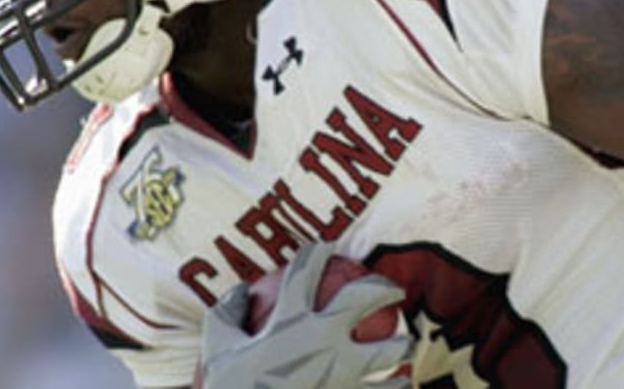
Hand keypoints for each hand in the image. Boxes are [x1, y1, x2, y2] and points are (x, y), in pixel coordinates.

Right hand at [200, 243, 412, 387]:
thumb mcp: (216, 349)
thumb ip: (226, 313)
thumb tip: (241, 290)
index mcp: (289, 320)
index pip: (306, 269)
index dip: (317, 252)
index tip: (325, 248)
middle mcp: (322, 339)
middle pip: (366, 297)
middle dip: (385, 288)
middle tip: (394, 290)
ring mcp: (342, 373)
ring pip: (392, 351)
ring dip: (403, 345)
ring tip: (406, 345)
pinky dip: (399, 387)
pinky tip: (402, 385)